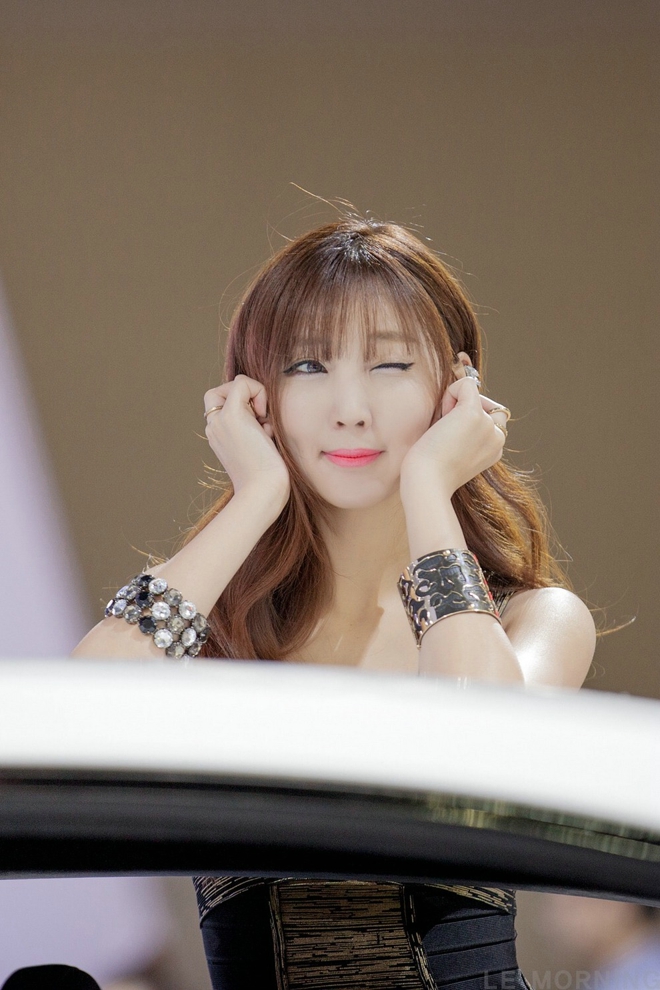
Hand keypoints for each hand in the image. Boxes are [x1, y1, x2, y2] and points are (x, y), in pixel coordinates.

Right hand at [204, 375, 289, 508]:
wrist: (262, 493)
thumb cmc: (267, 480)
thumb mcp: (260, 451)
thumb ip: (257, 432)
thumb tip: (266, 419)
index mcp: (218, 436)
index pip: (223, 403)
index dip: (246, 405)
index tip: (262, 427)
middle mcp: (214, 427)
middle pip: (225, 391)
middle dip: (248, 398)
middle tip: (263, 421)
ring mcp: (220, 421)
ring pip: (235, 385)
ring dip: (256, 397)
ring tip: (265, 425)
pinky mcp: (232, 416)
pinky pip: (241, 383)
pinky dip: (258, 391)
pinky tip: (266, 418)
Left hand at [400, 376, 507, 497]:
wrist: (426, 483)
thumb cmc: (430, 473)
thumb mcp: (455, 453)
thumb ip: (464, 435)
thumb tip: (458, 406)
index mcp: (495, 449)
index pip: (488, 420)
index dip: (466, 422)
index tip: (450, 441)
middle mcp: (497, 437)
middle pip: (482, 405)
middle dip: (461, 411)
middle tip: (444, 435)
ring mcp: (487, 425)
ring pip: (473, 394)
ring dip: (452, 404)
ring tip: (441, 429)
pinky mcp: (474, 413)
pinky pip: (467, 384)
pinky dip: (451, 392)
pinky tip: (442, 415)